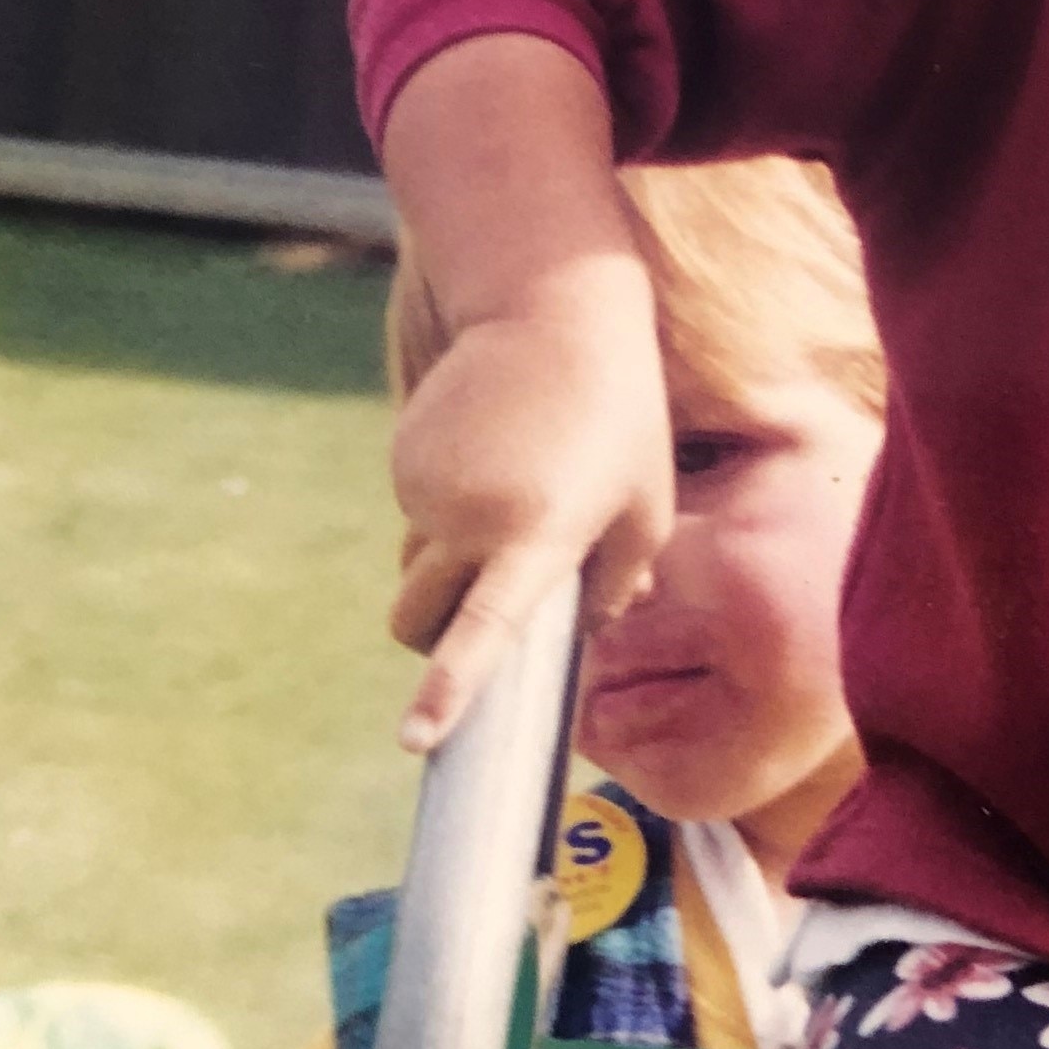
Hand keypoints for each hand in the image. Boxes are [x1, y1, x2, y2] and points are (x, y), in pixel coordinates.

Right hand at [388, 259, 671, 751]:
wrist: (550, 310)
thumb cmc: (620, 415)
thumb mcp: (645, 503)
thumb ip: (620, 580)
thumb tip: (589, 629)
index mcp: (537, 535)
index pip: (486, 628)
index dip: (451, 687)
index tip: (417, 738)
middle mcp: (469, 516)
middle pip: (416, 619)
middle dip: (430, 643)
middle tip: (476, 616)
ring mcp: (425, 486)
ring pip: (416, 568)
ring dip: (449, 570)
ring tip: (515, 500)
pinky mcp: (403, 457)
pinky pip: (416, 517)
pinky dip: (447, 515)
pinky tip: (493, 458)